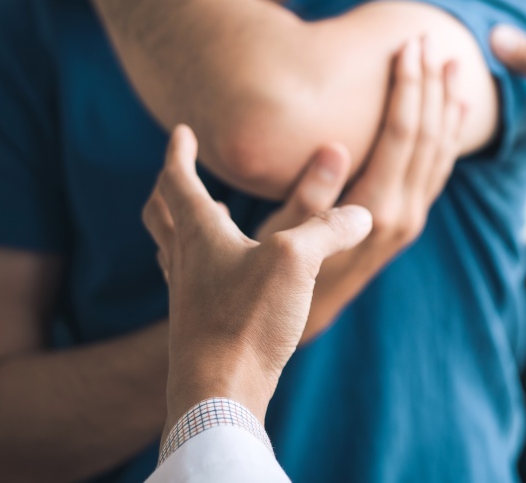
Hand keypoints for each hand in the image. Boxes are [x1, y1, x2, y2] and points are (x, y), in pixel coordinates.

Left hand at [142, 125, 371, 433]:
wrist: (219, 393)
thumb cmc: (247, 320)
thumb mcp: (297, 260)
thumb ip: (330, 229)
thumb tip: (363, 214)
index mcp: (200, 232)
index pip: (177, 180)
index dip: (179, 153)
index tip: (182, 132)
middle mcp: (186, 259)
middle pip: (161, 213)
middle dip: (169, 186)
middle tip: (180, 172)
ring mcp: (188, 295)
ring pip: (173, 248)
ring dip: (182, 224)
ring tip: (206, 217)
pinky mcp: (200, 324)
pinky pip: (191, 280)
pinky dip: (202, 262)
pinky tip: (228, 275)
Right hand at [256, 36, 466, 339]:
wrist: (303, 319)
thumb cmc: (279, 271)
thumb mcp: (282, 235)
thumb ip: (311, 194)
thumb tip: (335, 147)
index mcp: (373, 210)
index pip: (401, 134)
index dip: (408, 86)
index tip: (409, 46)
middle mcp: (402, 214)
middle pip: (428, 135)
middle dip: (430, 84)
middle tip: (432, 39)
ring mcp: (410, 220)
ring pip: (441, 152)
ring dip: (447, 105)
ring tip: (453, 64)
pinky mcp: (409, 222)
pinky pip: (439, 170)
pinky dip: (449, 135)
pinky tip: (454, 111)